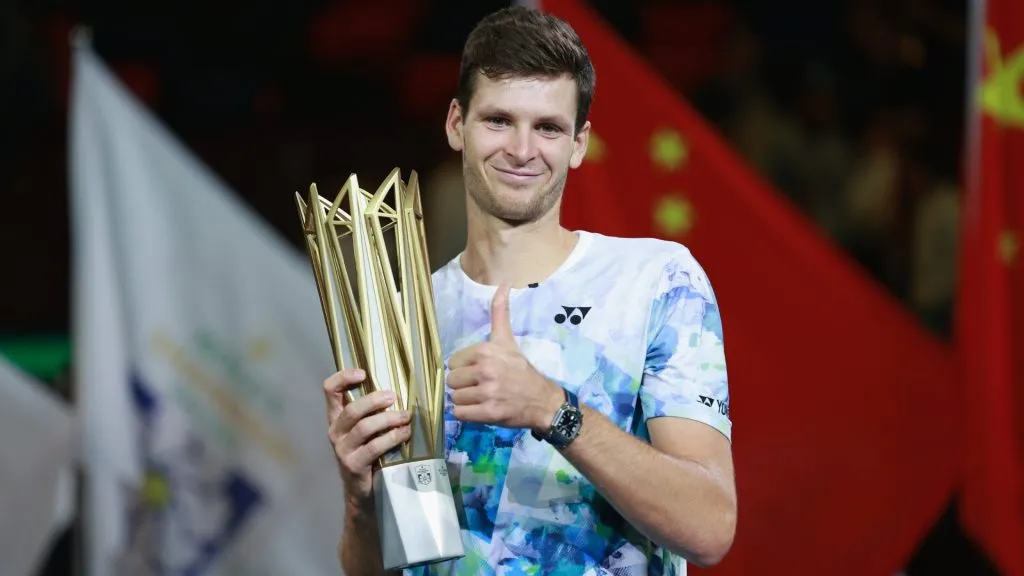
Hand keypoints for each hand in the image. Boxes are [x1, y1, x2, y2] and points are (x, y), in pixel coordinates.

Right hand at [323, 369, 410, 509]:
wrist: (363, 492)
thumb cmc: (369, 453)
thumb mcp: (366, 431)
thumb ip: (372, 412)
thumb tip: (398, 389)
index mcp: (336, 418)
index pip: (330, 390)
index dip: (343, 377)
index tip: (363, 373)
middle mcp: (335, 432)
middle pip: (351, 409)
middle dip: (374, 400)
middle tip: (394, 397)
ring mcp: (342, 450)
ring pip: (364, 428)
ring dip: (388, 419)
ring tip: (406, 417)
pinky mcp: (353, 465)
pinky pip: (374, 447)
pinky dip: (393, 438)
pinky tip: (405, 434)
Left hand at [447, 284, 564, 431]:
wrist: (542, 399)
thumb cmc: (521, 369)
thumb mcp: (507, 339)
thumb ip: (500, 312)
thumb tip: (504, 282)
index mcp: (485, 351)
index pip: (453, 363)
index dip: (464, 369)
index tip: (480, 372)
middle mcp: (485, 370)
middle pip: (452, 381)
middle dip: (463, 386)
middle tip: (482, 387)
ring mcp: (487, 392)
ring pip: (455, 399)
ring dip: (466, 402)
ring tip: (483, 399)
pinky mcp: (489, 413)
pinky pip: (460, 414)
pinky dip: (468, 415)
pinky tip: (481, 410)